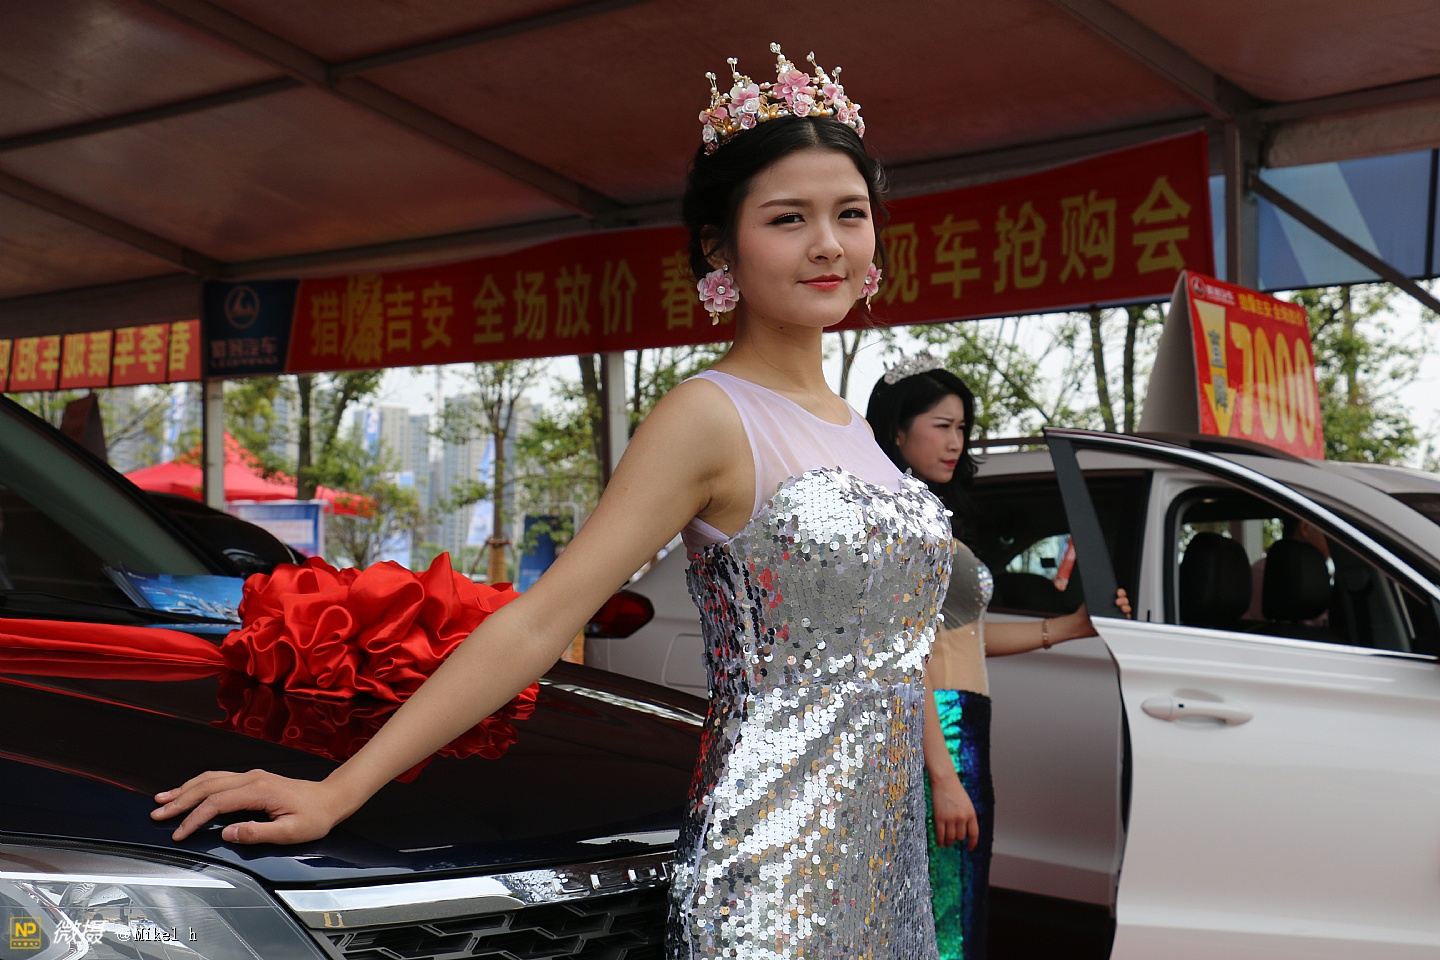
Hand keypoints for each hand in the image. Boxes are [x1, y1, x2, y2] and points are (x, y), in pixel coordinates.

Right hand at [151, 769, 349, 844]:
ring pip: (211, 778)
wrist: (331, 797)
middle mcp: (252, 779)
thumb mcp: (291, 831)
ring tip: (163, 800)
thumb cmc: (315, 816)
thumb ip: (258, 832)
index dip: (194, 819)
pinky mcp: (253, 779)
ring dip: (185, 789)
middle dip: (180, 800)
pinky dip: (199, 784)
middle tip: (157, 814)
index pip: (216, 803)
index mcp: (259, 791)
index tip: (179, 833)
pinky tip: (189, 790)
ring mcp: (252, 776)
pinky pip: (219, 778)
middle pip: (207, 786)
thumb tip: (228, 833)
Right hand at [928, 772, 978, 850]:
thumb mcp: (967, 804)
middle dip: (958, 839)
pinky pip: (940, 834)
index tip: (970, 848)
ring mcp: (950, 819)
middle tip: (954, 840)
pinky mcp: (939, 818)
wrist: (944, 781)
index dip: (972, 843)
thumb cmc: (956, 791)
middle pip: (961, 837)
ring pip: (951, 838)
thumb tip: (965, 833)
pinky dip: (940, 840)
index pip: (974, 834)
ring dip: (949, 842)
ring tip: (947, 844)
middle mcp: (962, 818)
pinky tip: (940, 843)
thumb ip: (968, 817)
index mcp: (971, 814)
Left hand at [1067, 587, 1131, 640]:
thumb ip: (1097, 595)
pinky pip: (1124, 620)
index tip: (1118, 593)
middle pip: (1124, 601)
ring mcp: (1116, 614)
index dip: (1120, 592)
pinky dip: (1126, 618)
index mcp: (1108, 599)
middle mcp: (1113, 606)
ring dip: (1126, 608)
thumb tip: (1102, 590)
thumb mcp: (1089, 600)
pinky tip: (1123, 616)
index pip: (1119, 593)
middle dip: (1123, 600)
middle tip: (1117, 602)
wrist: (1081, 623)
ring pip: (1126, 610)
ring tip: (1121, 609)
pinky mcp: (1116, 623)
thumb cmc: (1085, 612)